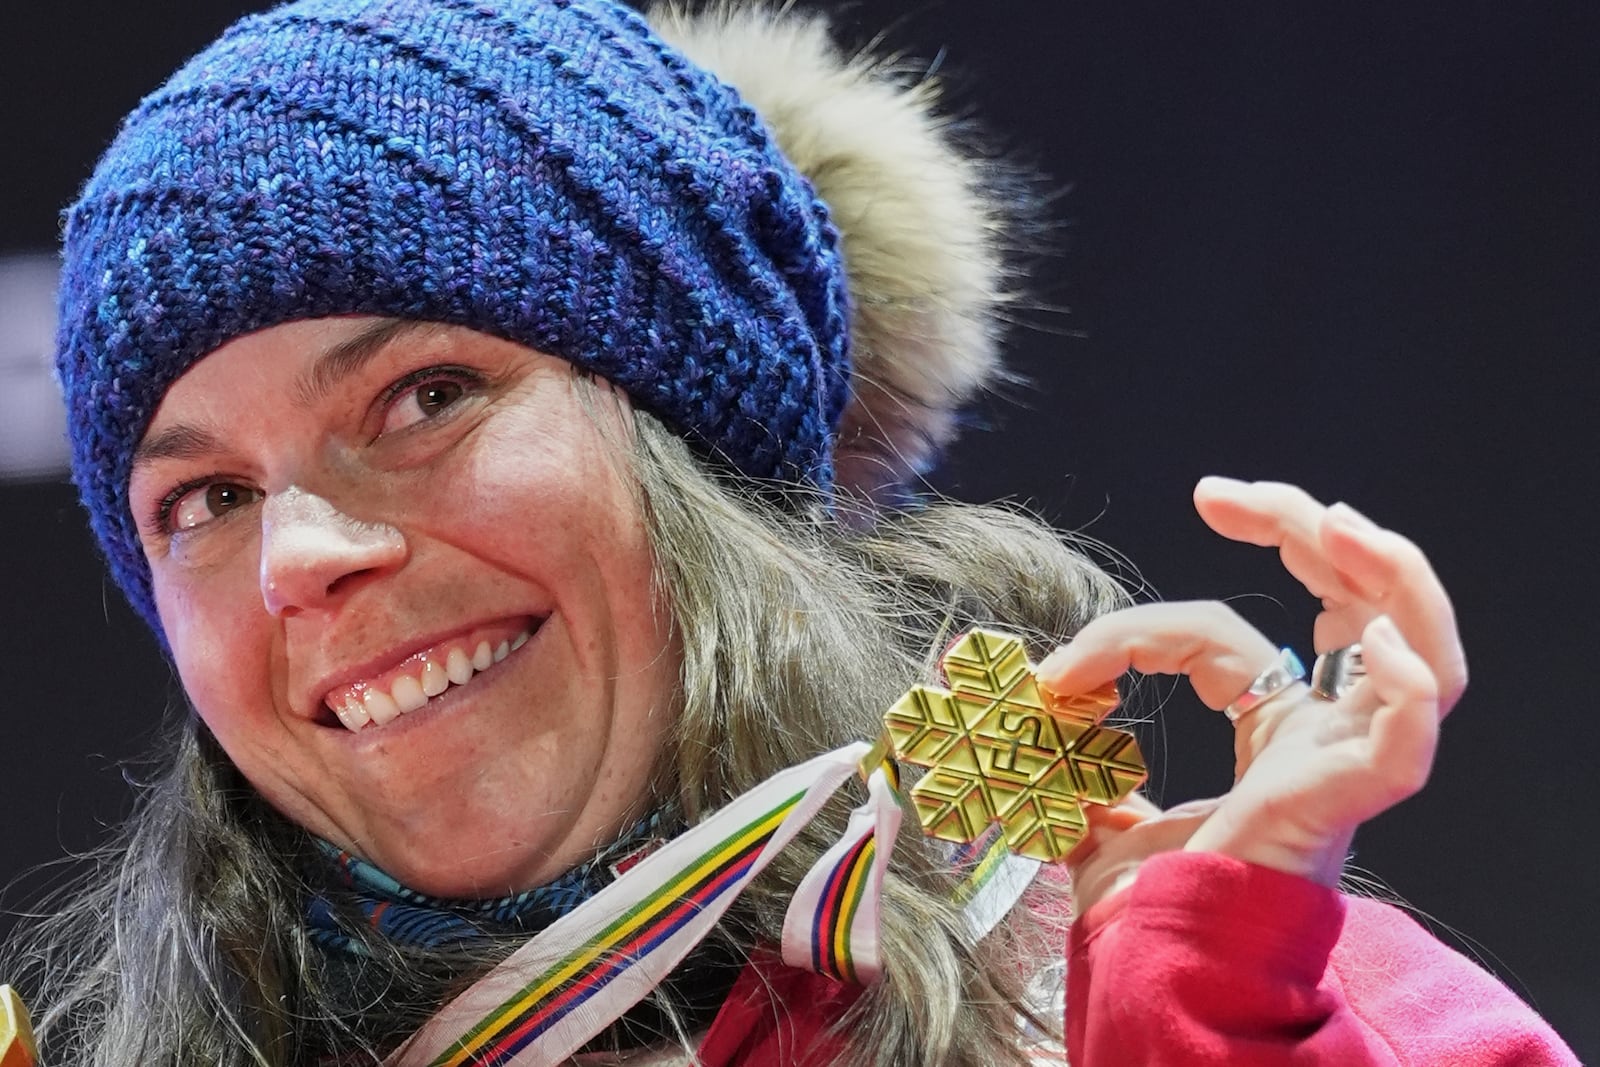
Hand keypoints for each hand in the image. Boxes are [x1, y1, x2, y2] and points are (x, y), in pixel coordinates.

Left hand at [1038, 477, 1467, 910]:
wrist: (1164, 968)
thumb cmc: (1150, 900)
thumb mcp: (1097, 809)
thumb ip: (1067, 757)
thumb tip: (1012, 703)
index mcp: (1274, 727)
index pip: (1224, 636)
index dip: (1145, 627)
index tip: (1059, 664)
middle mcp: (1323, 732)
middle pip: (1353, 603)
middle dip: (1303, 530)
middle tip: (1226, 494)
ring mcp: (1347, 760)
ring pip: (1418, 650)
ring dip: (1386, 575)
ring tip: (1332, 520)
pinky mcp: (1351, 799)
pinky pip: (1409, 739)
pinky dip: (1410, 688)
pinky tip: (1381, 647)